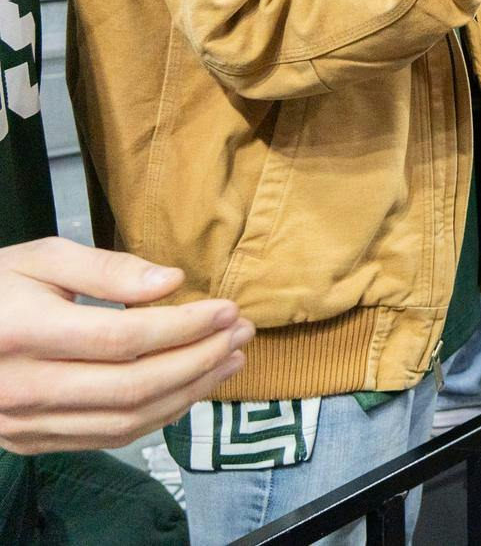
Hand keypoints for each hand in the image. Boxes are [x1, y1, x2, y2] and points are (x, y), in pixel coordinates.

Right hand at [0, 239, 250, 454]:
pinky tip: (187, 390)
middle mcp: (22, 386)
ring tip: (227, 360)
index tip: (227, 310)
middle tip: (240, 334)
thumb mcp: (41, 258)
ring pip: (125, 420)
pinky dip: (156, 417)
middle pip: (133, 385)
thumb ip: (107, 267)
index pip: (123, 339)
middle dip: (200, 360)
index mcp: (24, 332)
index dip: (184, 327)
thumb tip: (171, 282)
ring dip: (188, 393)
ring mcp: (24, 422)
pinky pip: (106, 437)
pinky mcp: (29, 441)